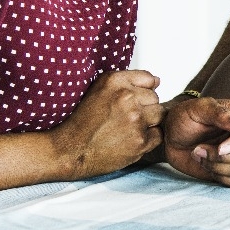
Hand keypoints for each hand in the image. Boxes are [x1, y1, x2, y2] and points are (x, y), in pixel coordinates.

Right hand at [48, 70, 164, 178]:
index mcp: (115, 81)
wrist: (70, 150)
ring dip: (149, 122)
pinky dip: (148, 138)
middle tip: (126, 118)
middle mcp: (126, 98)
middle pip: (155, 98)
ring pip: (159, 114)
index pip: (149, 79)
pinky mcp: (140, 141)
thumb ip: (128, 81)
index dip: (141, 91)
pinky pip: (158, 134)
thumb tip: (158, 81)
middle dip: (145, 107)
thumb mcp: (99, 89)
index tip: (131, 101)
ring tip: (129, 128)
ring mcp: (135, 120)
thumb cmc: (83, 122)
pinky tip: (131, 139)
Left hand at [163, 96, 229, 187]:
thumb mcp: (198, 108)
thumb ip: (220, 114)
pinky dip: (222, 178)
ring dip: (218, 167)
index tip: (219, 148)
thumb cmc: (185, 118)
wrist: (172, 137)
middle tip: (199, 149)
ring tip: (200, 155)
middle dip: (222, 157)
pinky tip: (207, 166)